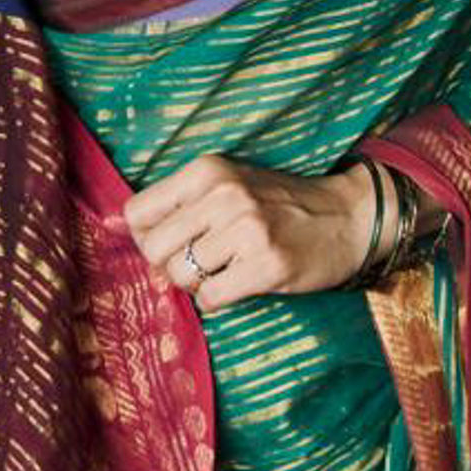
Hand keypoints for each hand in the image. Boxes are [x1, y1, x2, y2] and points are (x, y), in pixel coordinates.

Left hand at [123, 154, 372, 311]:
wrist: (348, 217)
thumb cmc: (278, 203)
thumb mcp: (228, 183)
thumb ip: (180, 203)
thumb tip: (122, 234)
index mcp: (208, 171)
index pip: (137, 213)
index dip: (146, 236)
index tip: (169, 242)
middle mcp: (225, 195)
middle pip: (154, 249)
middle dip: (168, 264)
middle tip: (196, 263)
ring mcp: (248, 230)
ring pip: (180, 276)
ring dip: (195, 283)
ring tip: (222, 271)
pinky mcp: (268, 265)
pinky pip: (210, 298)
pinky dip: (216, 299)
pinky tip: (237, 284)